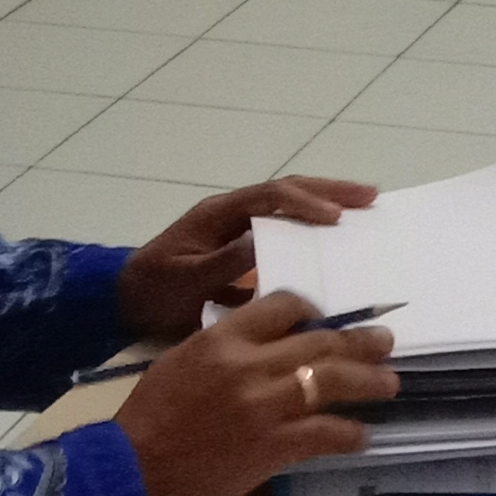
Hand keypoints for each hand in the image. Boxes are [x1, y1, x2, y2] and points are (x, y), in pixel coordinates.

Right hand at [112, 291, 401, 495]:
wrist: (129, 469)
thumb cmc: (149, 416)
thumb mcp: (183, 361)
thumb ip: (228, 346)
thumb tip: (269, 343)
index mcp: (223, 338)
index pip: (285, 304)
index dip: (315, 310)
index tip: (330, 319)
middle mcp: (250, 365)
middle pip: (322, 341)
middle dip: (360, 341)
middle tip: (384, 340)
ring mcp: (265, 405)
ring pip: (333, 381)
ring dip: (369, 381)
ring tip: (389, 382)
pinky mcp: (273, 446)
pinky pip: (326, 434)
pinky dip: (349, 434)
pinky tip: (361, 435)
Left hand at [115, 176, 378, 338]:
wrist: (124, 304)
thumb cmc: (153, 292)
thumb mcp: (184, 281)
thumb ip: (222, 263)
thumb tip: (264, 239)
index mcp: (219, 214)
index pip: (271, 197)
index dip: (305, 204)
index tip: (337, 218)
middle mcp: (233, 213)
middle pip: (288, 190)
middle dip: (330, 190)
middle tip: (372, 197)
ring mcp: (238, 228)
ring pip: (289, 206)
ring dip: (326, 204)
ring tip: (365, 210)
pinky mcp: (242, 248)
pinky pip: (284, 231)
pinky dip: (313, 230)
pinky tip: (336, 243)